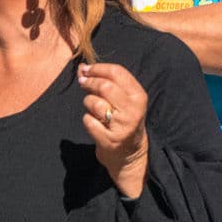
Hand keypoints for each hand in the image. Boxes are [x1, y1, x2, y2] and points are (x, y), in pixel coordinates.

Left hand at [78, 62, 148, 198]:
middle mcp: (132, 110)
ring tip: (92, 107)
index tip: (86, 68)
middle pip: (105, 86)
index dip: (98, 68)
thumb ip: (108, 82)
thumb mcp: (126, 100)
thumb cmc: (124, 120)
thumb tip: (82, 68)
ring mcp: (121, 126)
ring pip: (95, 103)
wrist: (130, 154)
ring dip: (88, 102)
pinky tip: (94, 122)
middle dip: (90, 82)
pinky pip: (89, 121)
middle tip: (83, 83)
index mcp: (138, 96)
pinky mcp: (109, 140)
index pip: (117, 72)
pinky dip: (87, 119)